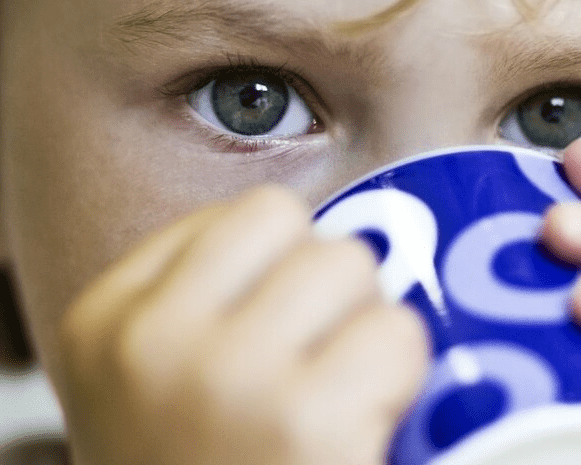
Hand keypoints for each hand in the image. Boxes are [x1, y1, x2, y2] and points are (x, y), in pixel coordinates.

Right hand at [56, 187, 428, 464]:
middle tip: (321, 371)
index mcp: (109, 323)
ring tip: (341, 400)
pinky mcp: (308, 424)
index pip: (253, 218)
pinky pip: (399, 335)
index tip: (285, 326)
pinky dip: (402, 378)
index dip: (293, 268)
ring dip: (372, 329)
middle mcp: (157, 341)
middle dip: (337, 297)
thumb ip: (216, 302)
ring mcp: (230, 379)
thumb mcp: (156, 386)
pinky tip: (364, 431)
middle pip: (314, 237)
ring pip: (359, 268)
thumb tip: (335, 235)